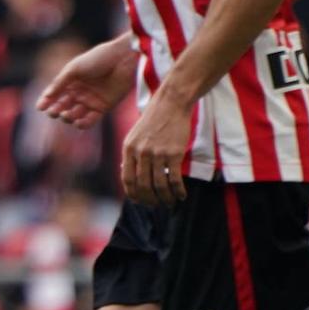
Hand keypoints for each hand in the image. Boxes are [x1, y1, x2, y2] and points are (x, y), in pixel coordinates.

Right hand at [36, 36, 137, 128]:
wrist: (122, 59)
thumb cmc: (97, 59)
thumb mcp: (74, 68)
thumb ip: (60, 82)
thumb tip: (46, 96)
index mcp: (70, 81)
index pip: (54, 94)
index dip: (46, 101)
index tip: (40, 107)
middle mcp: (79, 92)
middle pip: (63, 106)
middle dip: (56, 110)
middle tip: (54, 112)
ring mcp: (91, 101)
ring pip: (75, 115)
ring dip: (68, 117)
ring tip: (66, 115)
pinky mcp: (103, 108)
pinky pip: (90, 120)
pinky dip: (83, 124)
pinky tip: (78, 123)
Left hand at [121, 89, 190, 206]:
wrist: (170, 104)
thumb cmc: (153, 120)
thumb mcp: (134, 136)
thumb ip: (131, 155)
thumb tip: (127, 175)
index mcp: (128, 149)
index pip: (127, 179)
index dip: (133, 194)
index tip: (140, 202)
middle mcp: (140, 152)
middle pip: (143, 185)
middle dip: (150, 200)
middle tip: (157, 205)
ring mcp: (157, 153)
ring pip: (159, 185)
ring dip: (165, 198)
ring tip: (170, 202)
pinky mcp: (174, 153)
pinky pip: (174, 179)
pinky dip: (178, 191)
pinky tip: (181, 196)